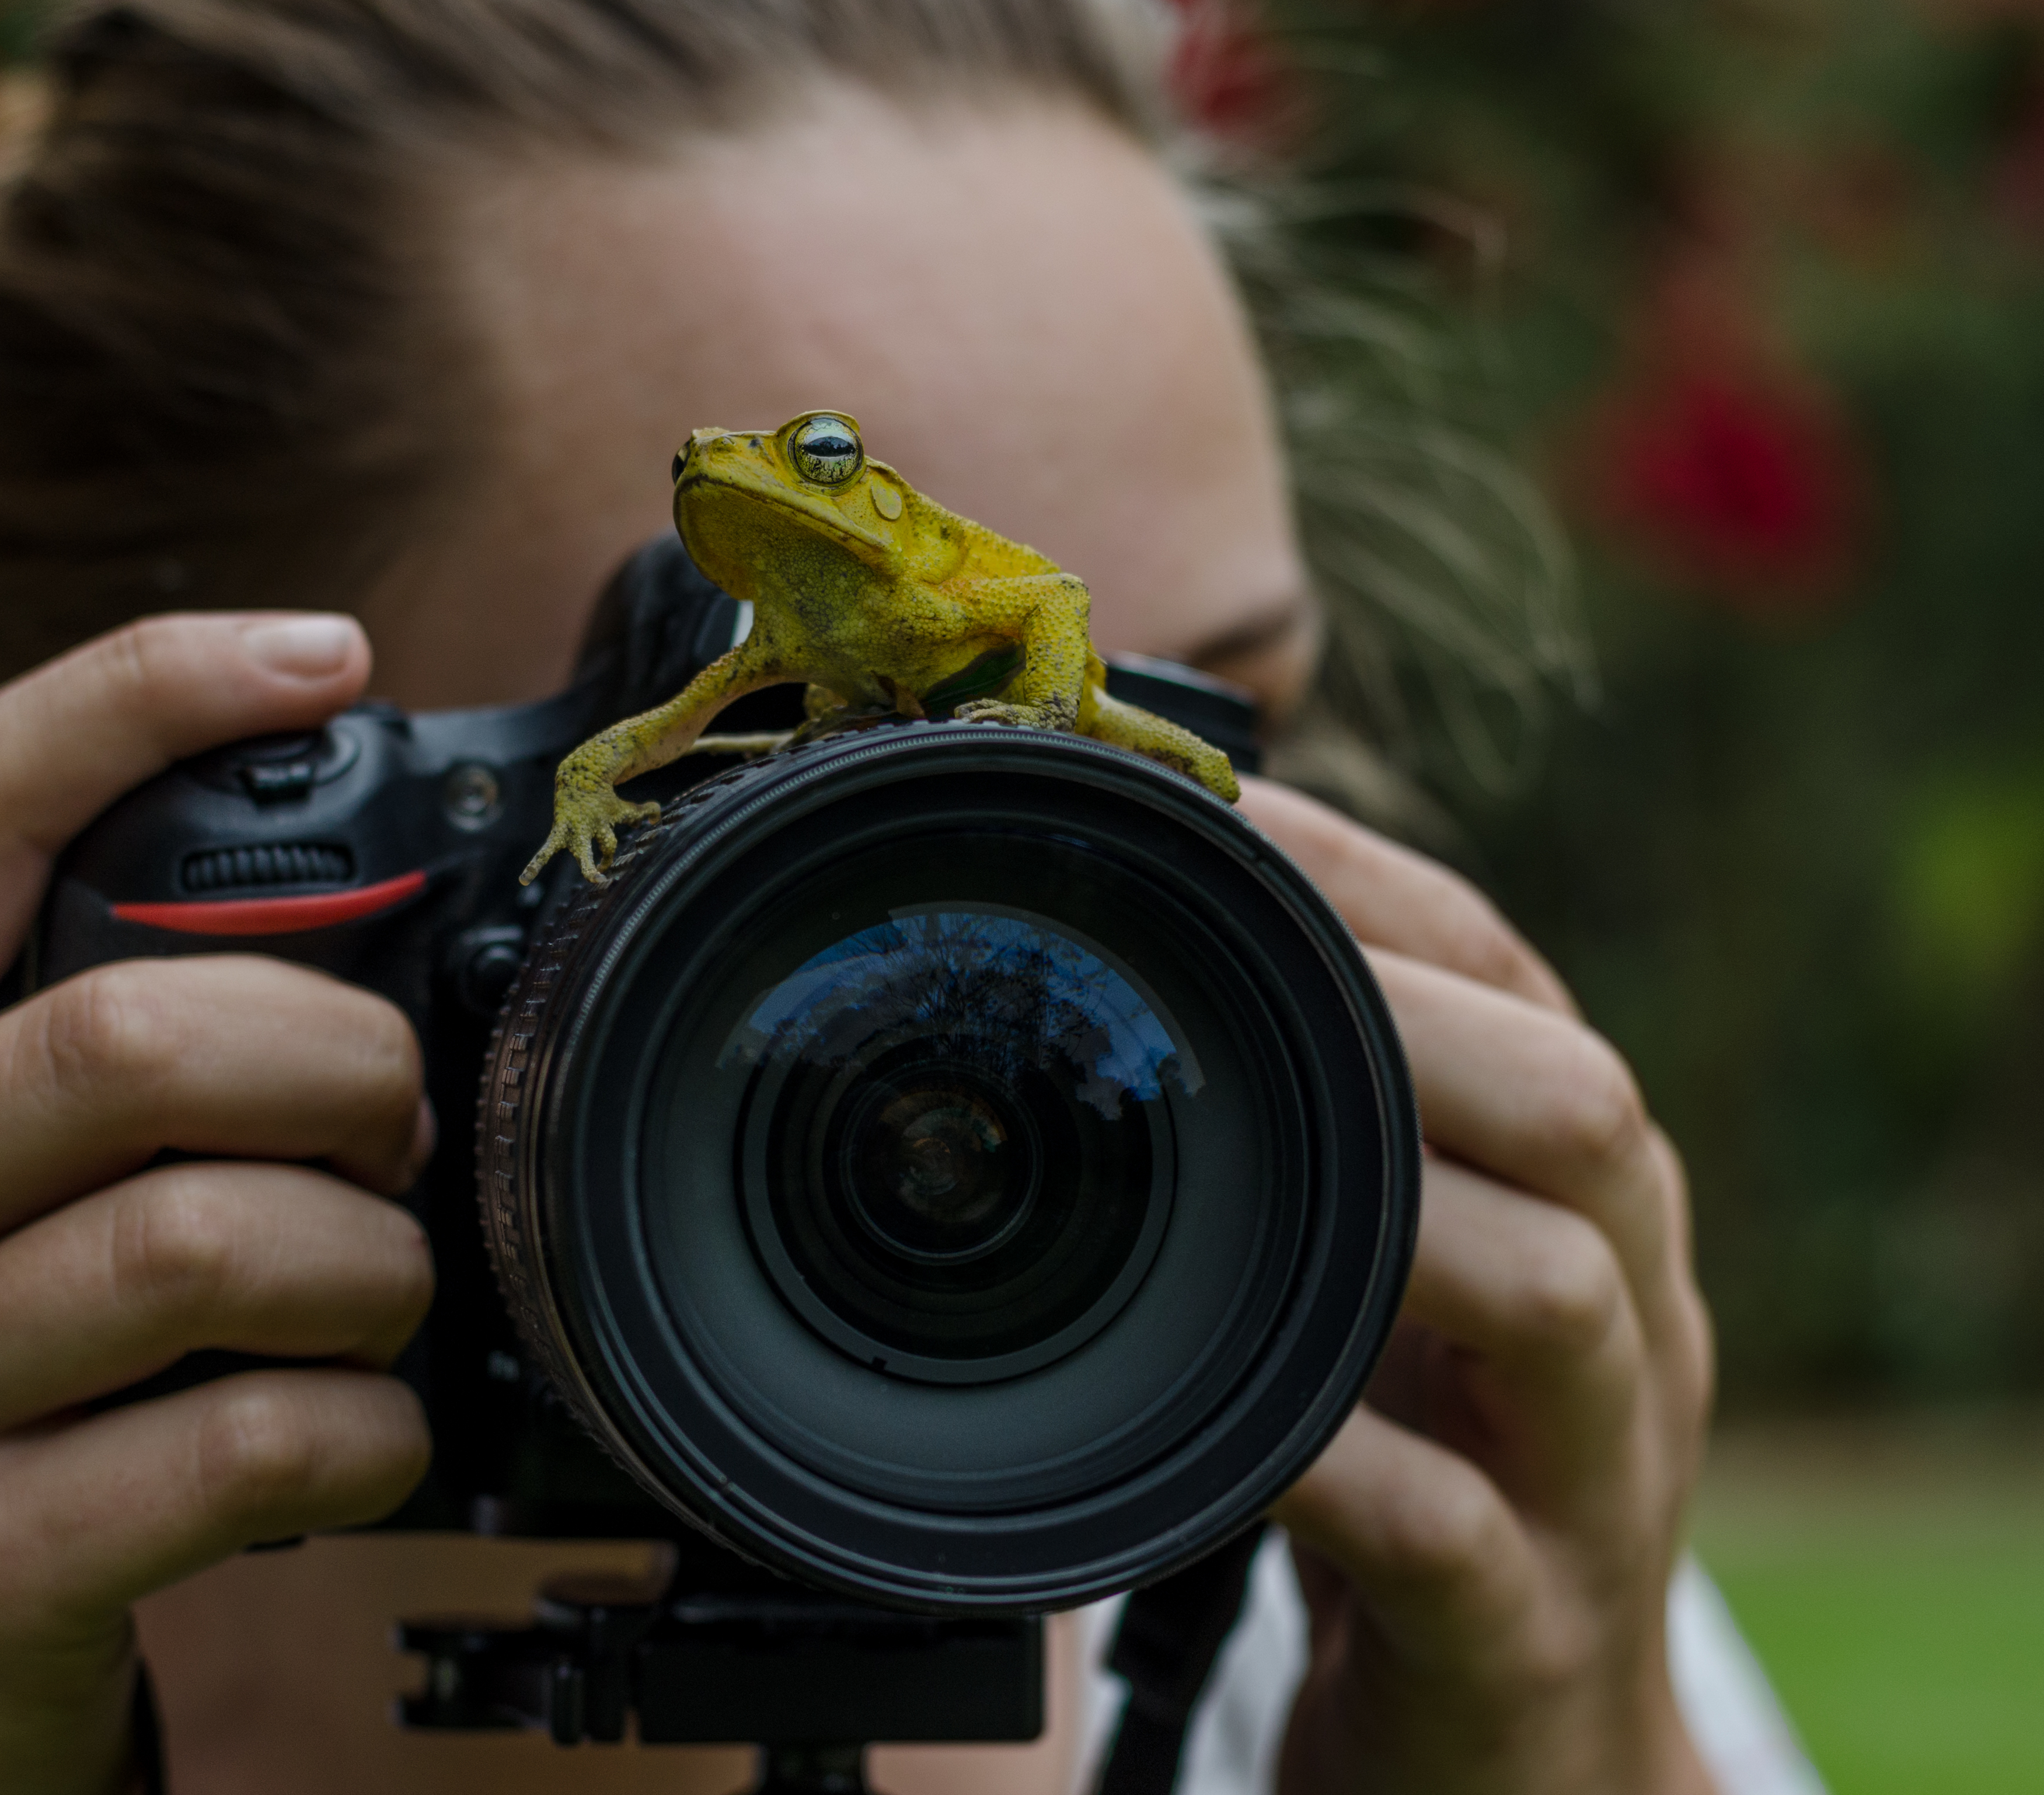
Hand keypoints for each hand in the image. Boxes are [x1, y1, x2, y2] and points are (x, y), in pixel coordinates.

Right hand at [0, 615, 437, 1794]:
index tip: (323, 652)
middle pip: (130, 1032)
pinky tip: (360, 1439)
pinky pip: (245, 1443)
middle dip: (338, 1062)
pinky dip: (363, 1429)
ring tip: (383, 1297)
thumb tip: (372, 947)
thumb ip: (88, 1069)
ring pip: (203, 1240)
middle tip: (399, 1120)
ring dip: (371, 1264)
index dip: (148, 690)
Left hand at [1239, 780, 1716, 1794]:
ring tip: (1260, 1153)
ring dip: (1409, 1215)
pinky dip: (1342, 1463)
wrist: (1514, 1745)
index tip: (1211, 807)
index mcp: (1577, 1197)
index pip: (1510, 980)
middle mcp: (1624, 1308)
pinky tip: (1244, 1428)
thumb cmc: (1427, 1461)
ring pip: (1565, 1299)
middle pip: (1584, 1111)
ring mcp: (1593, 1473)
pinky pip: (1451, 1527)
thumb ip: (1322, 1135)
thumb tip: (1148, 948)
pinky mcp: (1521, 1627)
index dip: (1371, 879)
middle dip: (1418, 1014)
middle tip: (1237, 952)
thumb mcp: (1392, 1277)